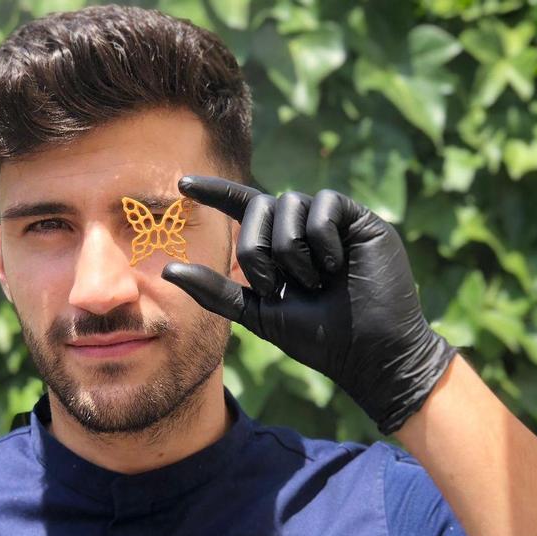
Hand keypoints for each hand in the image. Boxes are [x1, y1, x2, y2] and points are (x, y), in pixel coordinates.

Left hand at [162, 176, 456, 433]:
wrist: (368, 351)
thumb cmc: (317, 338)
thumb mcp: (257, 313)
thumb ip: (216, 292)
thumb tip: (169, 272)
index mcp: (278, 247)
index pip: (243, 207)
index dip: (215, 191)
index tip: (181, 183)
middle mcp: (303, 228)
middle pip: (261, 208)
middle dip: (258, 249)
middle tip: (278, 287)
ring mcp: (332, 222)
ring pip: (290, 204)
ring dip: (291, 251)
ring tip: (316, 282)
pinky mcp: (359, 219)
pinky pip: (323, 205)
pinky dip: (322, 239)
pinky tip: (339, 266)